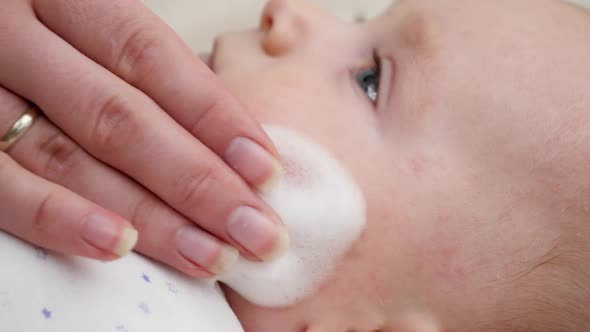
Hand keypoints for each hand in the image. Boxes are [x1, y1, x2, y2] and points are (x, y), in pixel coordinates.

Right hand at [0, 0, 287, 276]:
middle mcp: (17, 39)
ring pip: (72, 160)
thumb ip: (139, 73)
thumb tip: (225, 142)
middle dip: (199, 183)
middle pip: (122, 118)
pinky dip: (61, 219)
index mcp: (63, 1)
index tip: (265, 170)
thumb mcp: (84, 32)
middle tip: (257, 231)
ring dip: (151, 217)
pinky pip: (4, 189)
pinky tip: (119, 245)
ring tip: (211, 254)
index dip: (213, 116)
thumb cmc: (44, 44)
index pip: (149, 56)